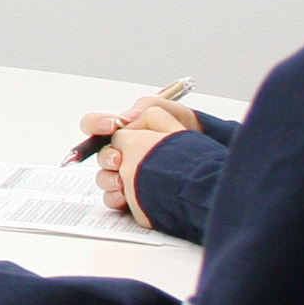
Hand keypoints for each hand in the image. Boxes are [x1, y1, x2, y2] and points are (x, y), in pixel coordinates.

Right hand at [79, 92, 195, 227]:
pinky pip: (112, 198)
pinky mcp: (131, 197)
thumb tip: (125, 118)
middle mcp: (123, 154)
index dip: (97, 125)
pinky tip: (125, 196)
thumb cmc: (189, 136)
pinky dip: (115, 197)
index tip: (110, 127)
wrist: (207, 163)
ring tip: (123, 182)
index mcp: (126, 133)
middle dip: (107, 157)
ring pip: (103, 178)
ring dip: (109, 179)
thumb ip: (146, 106)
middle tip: (119, 160)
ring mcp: (126, 175)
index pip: (96, 126)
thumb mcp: (172, 111)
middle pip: (100, 155)